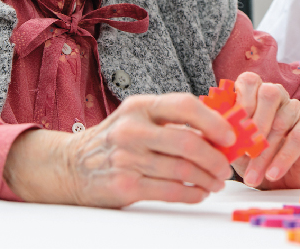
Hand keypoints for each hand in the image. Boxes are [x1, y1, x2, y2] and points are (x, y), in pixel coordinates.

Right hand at [5, 93, 235, 206]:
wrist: (69, 166)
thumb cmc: (115, 141)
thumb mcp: (138, 119)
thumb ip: (172, 121)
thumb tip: (221, 131)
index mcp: (140, 106)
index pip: (185, 105)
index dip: (214, 121)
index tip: (230, 136)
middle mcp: (132, 129)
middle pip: (188, 142)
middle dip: (216, 158)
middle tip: (226, 167)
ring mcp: (126, 158)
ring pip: (183, 170)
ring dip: (207, 179)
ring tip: (215, 182)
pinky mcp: (124, 185)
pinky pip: (170, 191)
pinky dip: (192, 194)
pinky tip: (198, 193)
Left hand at [230, 71, 299, 188]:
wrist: (280, 178)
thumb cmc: (251, 156)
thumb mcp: (232, 146)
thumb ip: (222, 134)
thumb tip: (208, 129)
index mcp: (254, 93)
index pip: (249, 81)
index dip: (241, 99)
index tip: (233, 127)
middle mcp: (277, 95)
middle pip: (270, 94)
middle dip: (256, 123)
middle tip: (244, 151)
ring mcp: (295, 108)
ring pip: (283, 120)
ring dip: (265, 152)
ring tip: (251, 177)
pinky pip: (299, 136)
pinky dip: (284, 157)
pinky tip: (272, 174)